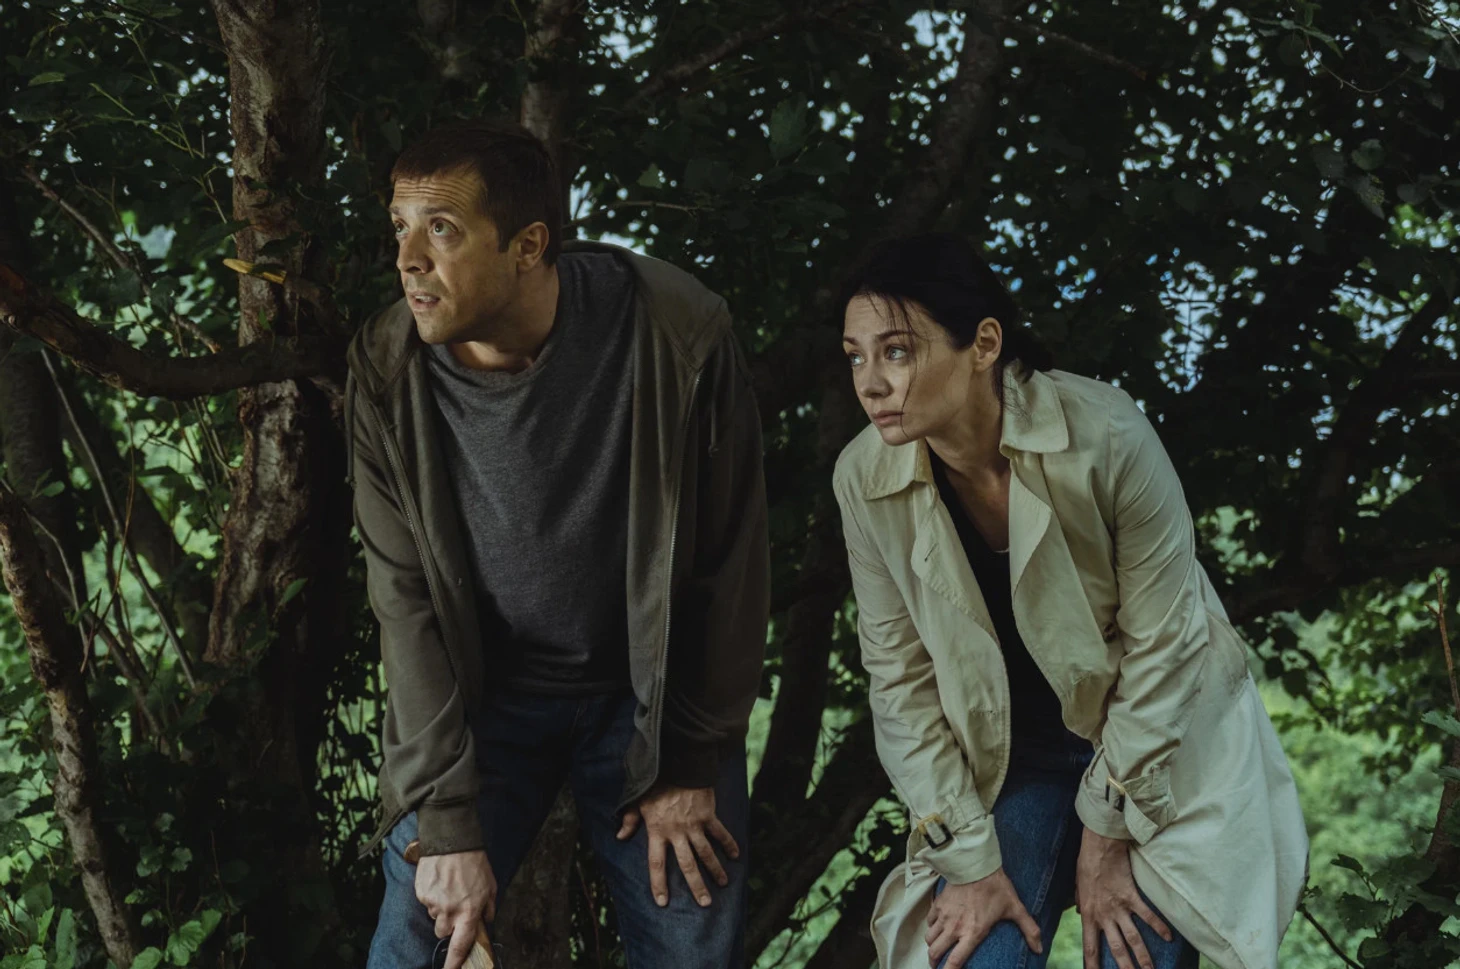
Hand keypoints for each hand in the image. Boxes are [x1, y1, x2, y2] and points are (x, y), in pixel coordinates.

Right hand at [415, 849, 496, 968]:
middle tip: (455, 904)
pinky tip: (439, 881)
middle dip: (448, 923)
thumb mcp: (490, 886)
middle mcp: (450, 911)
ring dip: (440, 907)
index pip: (460, 945)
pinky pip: (426, 902)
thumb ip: (488, 908)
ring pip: (434, 916)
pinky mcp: (422, 893)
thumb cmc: (474, 863)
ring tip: (448, 886)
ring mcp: (433, 903)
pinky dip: (432, 895)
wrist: (452, 840)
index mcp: (469, 912)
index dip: (455, 963)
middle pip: (443, 932)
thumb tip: (486, 921)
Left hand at [616, 784, 738, 907]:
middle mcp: (677, 832)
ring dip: (715, 870)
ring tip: (723, 884)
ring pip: (706, 853)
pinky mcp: (708, 815)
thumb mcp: (638, 800)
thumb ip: (629, 819)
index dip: (658, 884)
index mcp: (657, 831)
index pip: (657, 864)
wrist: (678, 764)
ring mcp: (694, 825)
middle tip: (705, 903)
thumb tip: (619, 837)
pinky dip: (729, 844)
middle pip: (687, 865)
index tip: (662, 902)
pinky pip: (720, 833)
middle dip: (696, 886)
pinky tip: (736, 855)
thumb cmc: (656, 783)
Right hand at [925, 868, 1041, 968]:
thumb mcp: (1015, 908)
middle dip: (934, 963)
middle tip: (938, 966)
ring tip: (937, 949)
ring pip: (930, 938)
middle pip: (935, 953)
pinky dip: (931, 928)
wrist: (976, 864)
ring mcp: (944, 915)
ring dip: (932, 946)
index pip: (955, 961)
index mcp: (972, 933)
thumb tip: (1040, 949)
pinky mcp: (938, 903)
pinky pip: (929, 921)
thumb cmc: (996, 886)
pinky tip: (937, 927)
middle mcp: (954, 927)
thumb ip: (1029, 929)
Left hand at [1076, 829, 1171, 968]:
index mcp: (1089, 915)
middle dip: (1125, 967)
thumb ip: (1081, 904)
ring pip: (1133, 938)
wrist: (1099, 846)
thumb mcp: (1078, 887)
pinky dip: (1159, 927)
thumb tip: (1081, 915)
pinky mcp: (1131, 896)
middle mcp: (1104, 915)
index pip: (1090, 946)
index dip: (1092, 964)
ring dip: (1143, 957)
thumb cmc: (1086, 864)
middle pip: (1116, 949)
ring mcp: (1119, 907)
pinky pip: (1147, 915)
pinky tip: (1168, 938)